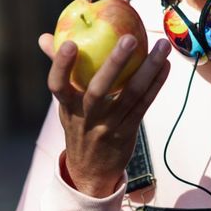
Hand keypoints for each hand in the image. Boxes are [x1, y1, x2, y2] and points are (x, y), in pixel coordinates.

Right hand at [39, 32, 170, 196]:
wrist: (90, 172)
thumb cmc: (78, 124)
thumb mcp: (65, 102)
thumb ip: (59, 68)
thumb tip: (44, 38)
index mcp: (67, 106)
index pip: (58, 85)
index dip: (61, 66)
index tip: (69, 43)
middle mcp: (86, 117)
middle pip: (99, 89)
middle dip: (114, 63)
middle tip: (130, 38)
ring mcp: (108, 125)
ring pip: (130, 95)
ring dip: (149, 68)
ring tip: (162, 46)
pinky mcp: (128, 131)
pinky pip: (144, 105)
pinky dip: (156, 83)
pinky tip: (166, 65)